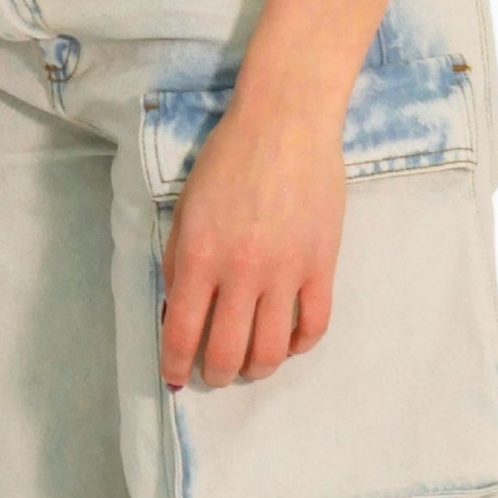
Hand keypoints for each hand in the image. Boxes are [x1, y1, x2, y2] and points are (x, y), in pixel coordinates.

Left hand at [158, 90, 345, 388]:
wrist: (286, 120)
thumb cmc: (229, 156)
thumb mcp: (186, 206)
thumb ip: (177, 261)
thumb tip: (177, 312)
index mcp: (198, 255)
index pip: (182, 333)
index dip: (176, 364)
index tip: (177, 376)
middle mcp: (240, 272)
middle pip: (228, 354)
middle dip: (216, 373)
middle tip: (215, 370)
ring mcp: (285, 272)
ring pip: (271, 352)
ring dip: (256, 367)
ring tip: (251, 360)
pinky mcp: (322, 265)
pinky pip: (314, 327)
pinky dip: (299, 346)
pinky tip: (288, 340)